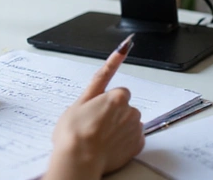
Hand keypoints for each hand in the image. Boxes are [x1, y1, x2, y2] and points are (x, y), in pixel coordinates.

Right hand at [43, 43, 144, 179]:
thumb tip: (120, 50)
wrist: (79, 160)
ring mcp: (135, 129)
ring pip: (130, 123)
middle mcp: (131, 111)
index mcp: (117, 97)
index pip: (119, 92)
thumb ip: (99, 80)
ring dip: (120, 127)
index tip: (99, 110)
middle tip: (95, 125)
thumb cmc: (75, 131)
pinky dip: (125, 141)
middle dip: (114, 114)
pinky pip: (134, 138)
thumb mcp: (80, 100)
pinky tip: (110, 145)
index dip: (106, 102)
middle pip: (125, 108)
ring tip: (101, 137)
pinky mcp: (137, 146)